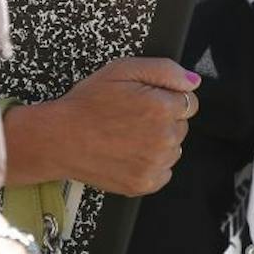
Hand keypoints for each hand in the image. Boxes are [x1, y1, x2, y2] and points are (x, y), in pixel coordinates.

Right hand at [44, 56, 199, 195]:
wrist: (59, 138)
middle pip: (181, 126)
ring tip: (127, 135)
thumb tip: (194, 81)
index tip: (145, 100)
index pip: (189, 102)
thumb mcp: (123, 70)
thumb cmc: (87, 103)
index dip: (166, 98)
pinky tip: (128, 153)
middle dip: (163, 119)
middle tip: (131, 116)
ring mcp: (154, 165)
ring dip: (158, 142)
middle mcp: (163, 139)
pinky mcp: (144, 184)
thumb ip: (165, 70)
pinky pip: (163, 172)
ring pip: (174, 149)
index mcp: (161, 108)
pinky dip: (151, 164)